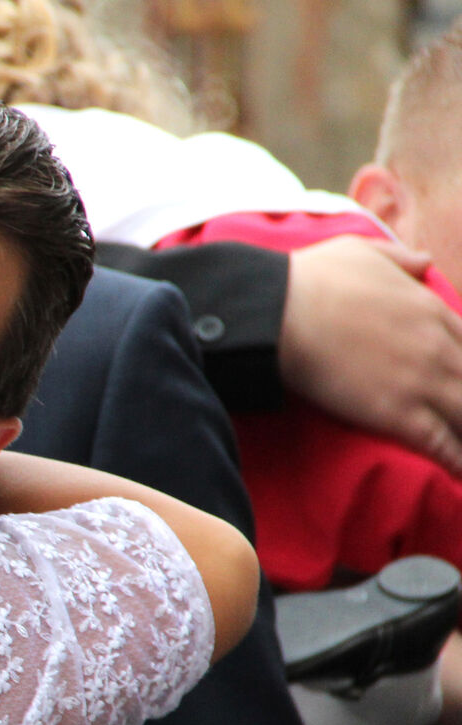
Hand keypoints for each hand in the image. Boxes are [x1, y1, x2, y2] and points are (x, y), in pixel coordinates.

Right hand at [281, 235, 461, 473]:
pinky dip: (454, 461)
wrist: (280, 313)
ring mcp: (422, 382)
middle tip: (460, 415)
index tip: (458, 375)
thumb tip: (423, 260)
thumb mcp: (362, 250)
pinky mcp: (399, 414)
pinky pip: (440, 443)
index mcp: (430, 309)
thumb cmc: (312, 279)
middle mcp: (438, 347)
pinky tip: (458, 474)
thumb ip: (399, 258)